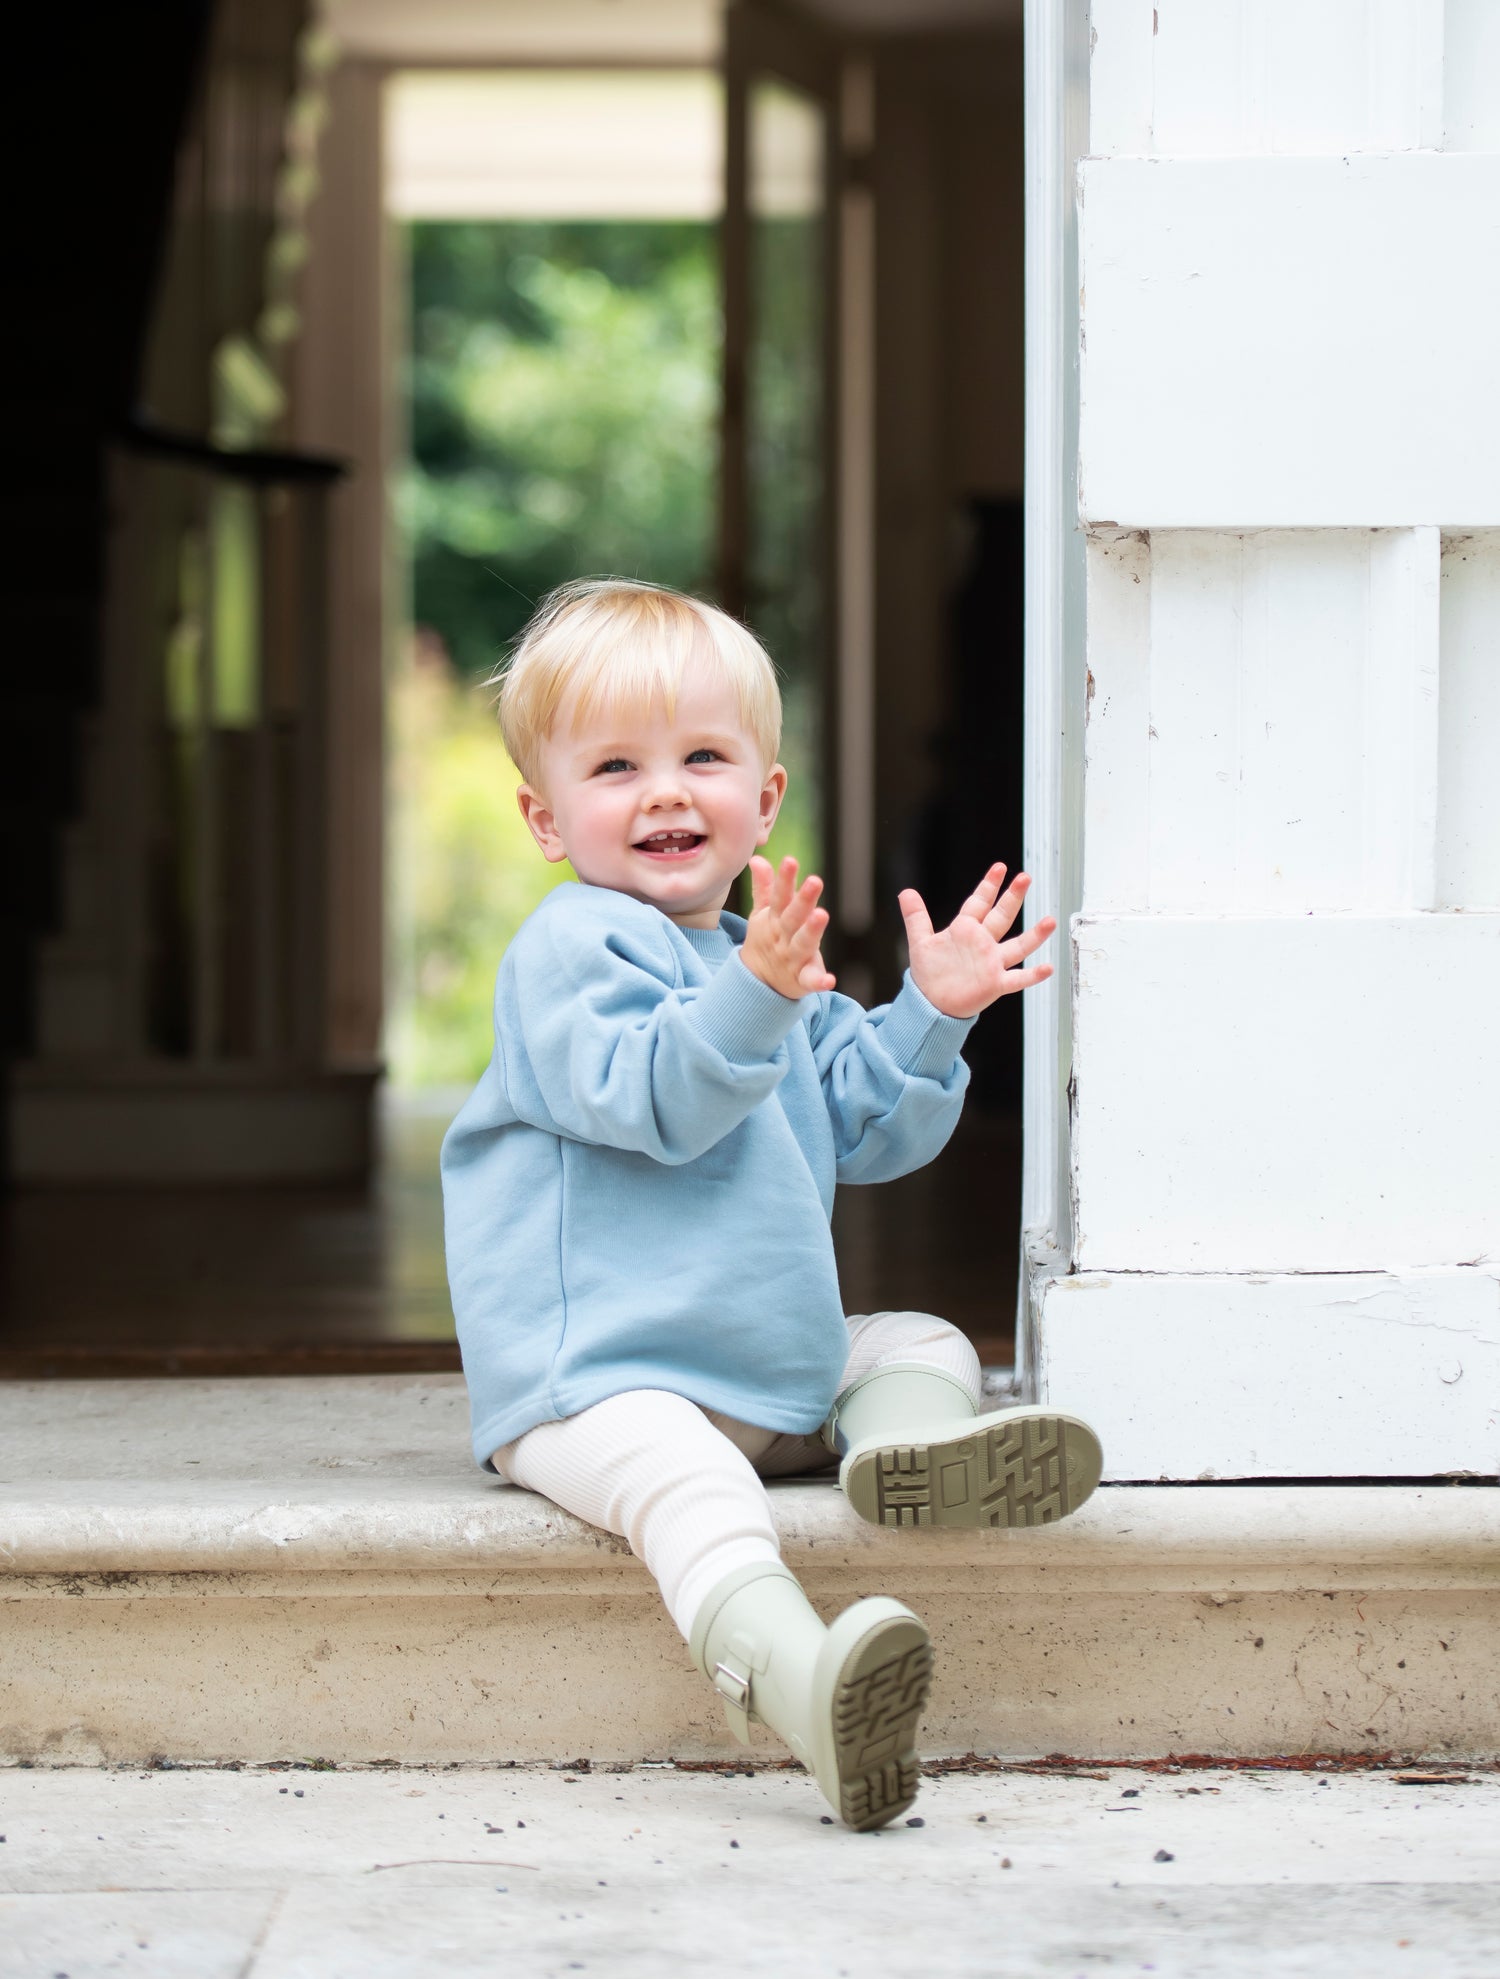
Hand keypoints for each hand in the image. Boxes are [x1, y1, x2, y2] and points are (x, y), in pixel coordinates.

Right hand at [740, 855, 836, 1000]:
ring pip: (802, 944)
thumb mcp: (763, 915)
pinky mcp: (801, 980)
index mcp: (775, 919)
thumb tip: (758, 858)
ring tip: (822, 915)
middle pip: (793, 917)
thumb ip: (764, 888)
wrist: (758, 981)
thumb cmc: (768, 940)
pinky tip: (829, 980)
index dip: (785, 879)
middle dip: (803, 899)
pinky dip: (819, 981)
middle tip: (815, 881)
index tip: (790, 861)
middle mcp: (783, 937)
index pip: (779, 897)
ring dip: (811, 930)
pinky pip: (810, 980)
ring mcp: (792, 958)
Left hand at [898, 864, 1055, 1019]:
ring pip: (1018, 946)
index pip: (980, 903)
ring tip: (1050, 921)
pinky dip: (1033, 975)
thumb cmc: (929, 974)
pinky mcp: (994, 984)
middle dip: (1012, 897)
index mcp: (965, 930)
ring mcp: (991, 963)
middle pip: (1001, 917)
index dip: (989, 886)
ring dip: (1034, 935)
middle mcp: (983, 944)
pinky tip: (1048, 967)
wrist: (930, 1003)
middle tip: (1025, 878)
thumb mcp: (920, 941)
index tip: (999, 867)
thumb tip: (905, 892)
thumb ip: (915, 916)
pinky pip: (1018, 979)